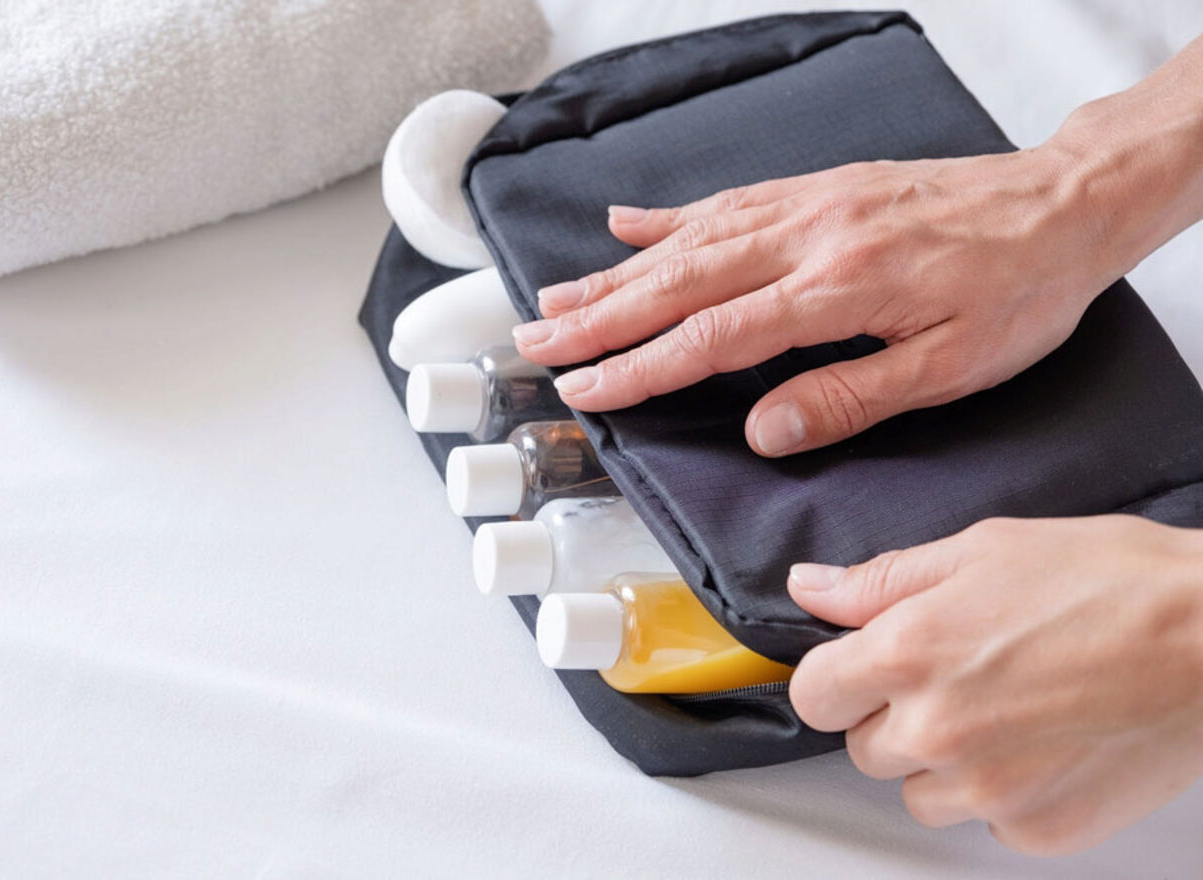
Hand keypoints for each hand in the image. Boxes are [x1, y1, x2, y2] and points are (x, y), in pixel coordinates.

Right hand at [513, 144, 1119, 455]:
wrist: (1062, 204)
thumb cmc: (1019, 290)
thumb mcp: (953, 366)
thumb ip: (851, 398)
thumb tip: (765, 431)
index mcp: (839, 288)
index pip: (712, 336)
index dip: (639, 368)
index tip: (585, 389)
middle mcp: (808, 237)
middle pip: (679, 283)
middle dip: (598, 318)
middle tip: (535, 343)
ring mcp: (807, 205)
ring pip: (688, 241)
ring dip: (614, 274)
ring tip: (555, 300)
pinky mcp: (816, 190)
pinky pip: (725, 201)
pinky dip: (667, 217)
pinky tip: (624, 228)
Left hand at [785, 516, 1202, 854]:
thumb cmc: (1112, 582)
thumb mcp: (982, 551)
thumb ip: (881, 581)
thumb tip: (810, 586)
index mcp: (908, 652)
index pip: (813, 694)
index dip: (837, 677)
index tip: (866, 667)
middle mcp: (935, 728)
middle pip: (862, 747)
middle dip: (895, 715)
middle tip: (960, 677)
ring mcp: (986, 787)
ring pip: (918, 793)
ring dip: (944, 762)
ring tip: (1008, 710)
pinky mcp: (1038, 827)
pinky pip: (987, 820)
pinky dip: (1005, 792)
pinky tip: (1048, 742)